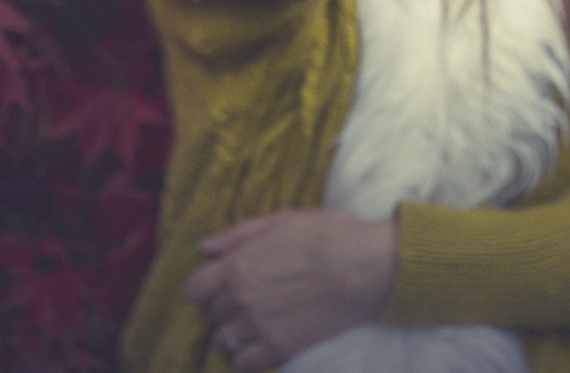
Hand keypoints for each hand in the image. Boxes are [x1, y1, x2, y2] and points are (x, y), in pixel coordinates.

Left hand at [183, 208, 397, 370]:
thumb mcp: (281, 220)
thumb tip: (205, 246)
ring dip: (233, 331)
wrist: (364, 267)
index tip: (219, 281)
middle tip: (247, 295)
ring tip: (254, 321)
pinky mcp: (278, 349)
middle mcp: (240, 300)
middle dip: (223, 304)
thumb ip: (239, 235)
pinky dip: (246, 357)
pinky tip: (261, 343)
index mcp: (237, 266)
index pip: (195, 288)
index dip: (206, 283)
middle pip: (211, 313)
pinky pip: (244, 364)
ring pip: (223, 340)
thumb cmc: (326, 235)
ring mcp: (257, 327)